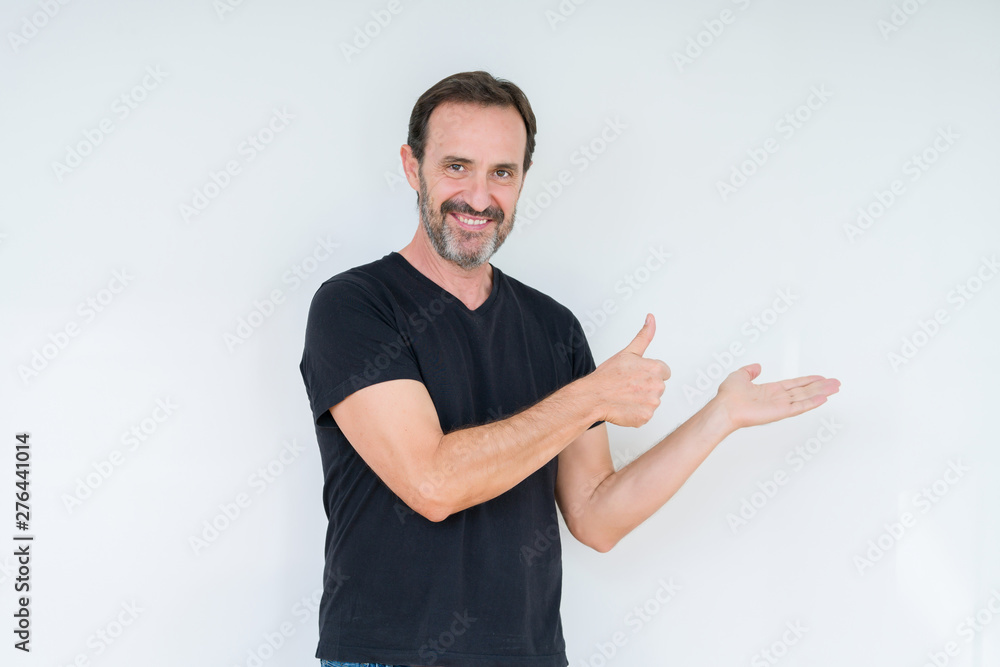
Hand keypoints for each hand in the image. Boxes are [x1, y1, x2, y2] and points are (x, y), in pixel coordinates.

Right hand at [590, 314, 671, 427]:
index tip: (636, 375)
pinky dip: (636, 413)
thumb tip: (651, 318)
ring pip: (652, 401)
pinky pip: (645, 415)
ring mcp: (652, 403)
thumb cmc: (608, 375)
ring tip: (625, 396)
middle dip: (646, 386)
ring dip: (641, 400)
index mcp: (655, 369)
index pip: (664, 372)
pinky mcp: (645, 417)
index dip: (649, 373)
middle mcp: (657, 386)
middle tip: (628, 385)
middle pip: (658, 387)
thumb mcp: (628, 352)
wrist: (593, 397)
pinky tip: (625, 406)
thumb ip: (644, 335)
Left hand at [715, 363, 840, 430]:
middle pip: (804, 391)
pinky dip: (812, 403)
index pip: (793, 385)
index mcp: (769, 391)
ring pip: (806, 397)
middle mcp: (777, 398)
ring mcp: (780, 406)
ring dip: (821, 392)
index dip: (807, 381)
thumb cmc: (728, 395)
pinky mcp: (780, 412)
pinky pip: (799, 407)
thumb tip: (757, 367)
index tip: (820, 378)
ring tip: (835, 387)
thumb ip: (749, 371)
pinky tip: (824, 398)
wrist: (725, 407)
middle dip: (820, 386)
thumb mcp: (739, 376)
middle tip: (835, 383)